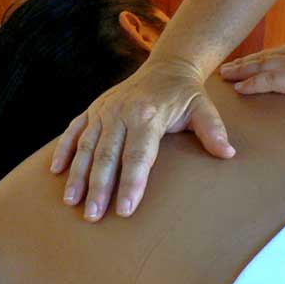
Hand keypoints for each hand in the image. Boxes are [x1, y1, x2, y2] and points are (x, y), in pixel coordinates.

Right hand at [50, 58, 234, 221]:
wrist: (167, 67)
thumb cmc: (185, 94)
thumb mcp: (204, 108)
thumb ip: (213, 130)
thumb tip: (228, 153)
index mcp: (148, 114)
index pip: (138, 155)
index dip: (132, 184)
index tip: (125, 210)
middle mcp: (121, 111)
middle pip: (107, 155)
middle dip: (99, 187)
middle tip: (93, 216)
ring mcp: (104, 109)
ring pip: (87, 145)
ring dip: (78, 174)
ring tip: (72, 202)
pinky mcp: (94, 108)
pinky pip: (74, 130)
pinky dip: (64, 149)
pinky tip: (56, 172)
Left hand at [220, 41, 284, 114]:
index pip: (283, 51)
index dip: (265, 57)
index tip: (251, 60)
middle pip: (267, 55)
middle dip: (247, 61)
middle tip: (228, 66)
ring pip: (262, 64)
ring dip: (242, 69)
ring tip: (225, 76)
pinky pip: (268, 80)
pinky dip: (251, 83)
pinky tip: (239, 89)